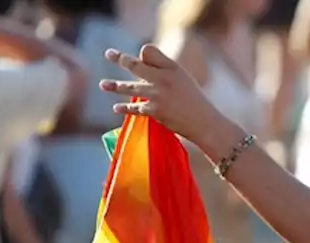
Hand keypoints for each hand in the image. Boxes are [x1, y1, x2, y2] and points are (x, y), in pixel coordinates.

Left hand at [101, 46, 236, 154]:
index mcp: (172, 67)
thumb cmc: (196, 102)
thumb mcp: (183, 79)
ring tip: (103, 85)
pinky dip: (124, 108)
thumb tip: (142, 62)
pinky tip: (116, 108)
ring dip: (115, 86)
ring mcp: (157, 95)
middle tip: (108, 54)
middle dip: (120, 59)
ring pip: (130, 87)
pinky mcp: (155, 111)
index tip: (139, 57)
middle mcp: (163, 78)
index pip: (149, 51)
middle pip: (135, 65)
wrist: (206, 124)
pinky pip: (135, 108)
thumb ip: (165, 70)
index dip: (143, 54)